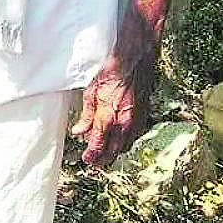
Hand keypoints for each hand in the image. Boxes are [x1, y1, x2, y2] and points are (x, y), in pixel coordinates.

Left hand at [71, 51, 153, 167]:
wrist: (133, 60)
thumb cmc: (111, 72)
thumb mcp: (90, 92)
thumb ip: (85, 115)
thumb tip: (78, 131)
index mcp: (107, 118)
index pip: (98, 146)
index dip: (91, 156)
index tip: (86, 159)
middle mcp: (123, 124)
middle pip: (113, 151)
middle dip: (102, 159)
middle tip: (93, 161)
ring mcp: (136, 121)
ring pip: (125, 146)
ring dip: (114, 152)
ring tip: (104, 154)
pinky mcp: (144, 117)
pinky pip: (134, 137)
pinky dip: (125, 142)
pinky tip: (119, 141)